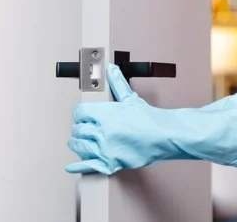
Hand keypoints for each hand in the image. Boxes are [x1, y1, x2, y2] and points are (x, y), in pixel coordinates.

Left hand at [65, 64, 236, 174]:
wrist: (165, 136)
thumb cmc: (150, 119)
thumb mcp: (131, 99)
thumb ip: (117, 83)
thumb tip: (111, 69)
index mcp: (104, 113)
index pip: (78, 112)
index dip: (80, 113)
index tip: (82, 115)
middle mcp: (101, 131)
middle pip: (77, 129)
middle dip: (80, 129)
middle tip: (84, 129)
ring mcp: (104, 149)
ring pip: (79, 146)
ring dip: (79, 144)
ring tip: (83, 142)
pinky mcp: (109, 163)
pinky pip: (86, 166)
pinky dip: (78, 167)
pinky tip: (72, 167)